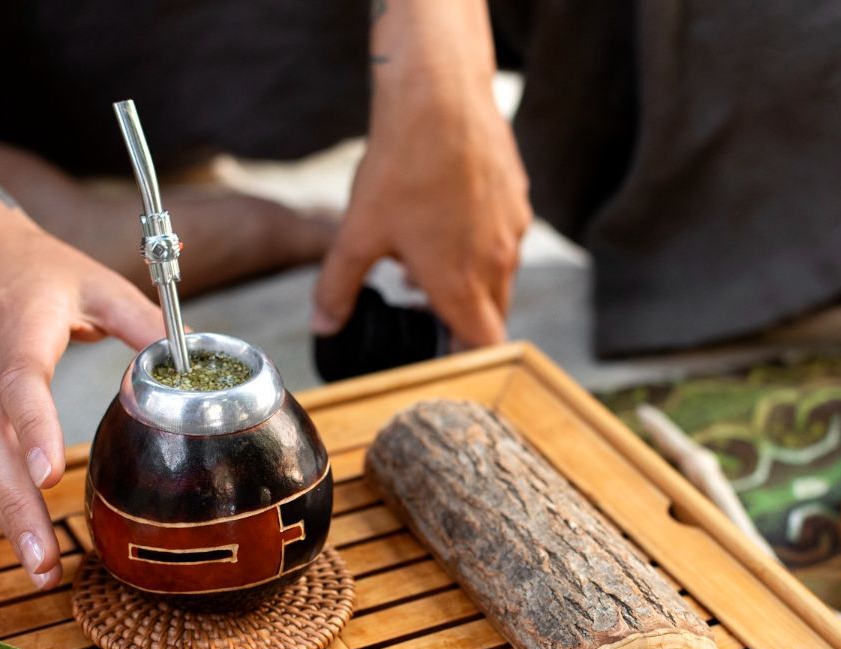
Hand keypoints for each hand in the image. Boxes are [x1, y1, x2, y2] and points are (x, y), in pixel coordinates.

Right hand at [0, 219, 162, 587]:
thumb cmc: (34, 268)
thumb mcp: (95, 281)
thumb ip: (145, 323)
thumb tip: (199, 358)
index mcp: (20, 332)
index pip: (22, 384)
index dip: (33, 429)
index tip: (48, 474)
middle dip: (20, 507)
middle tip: (47, 558)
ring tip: (35, 568)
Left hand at [313, 63, 530, 348]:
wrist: (440, 95)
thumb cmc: (401, 166)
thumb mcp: (357, 233)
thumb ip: (338, 288)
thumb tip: (323, 325)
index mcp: (461, 283)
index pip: (484, 348)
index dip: (465, 360)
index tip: (442, 357)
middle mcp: (498, 262)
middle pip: (493, 316)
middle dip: (463, 322)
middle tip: (424, 314)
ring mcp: (513, 229)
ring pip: (499, 276)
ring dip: (470, 281)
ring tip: (423, 263)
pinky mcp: (517, 199)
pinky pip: (504, 238)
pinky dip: (480, 244)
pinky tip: (443, 220)